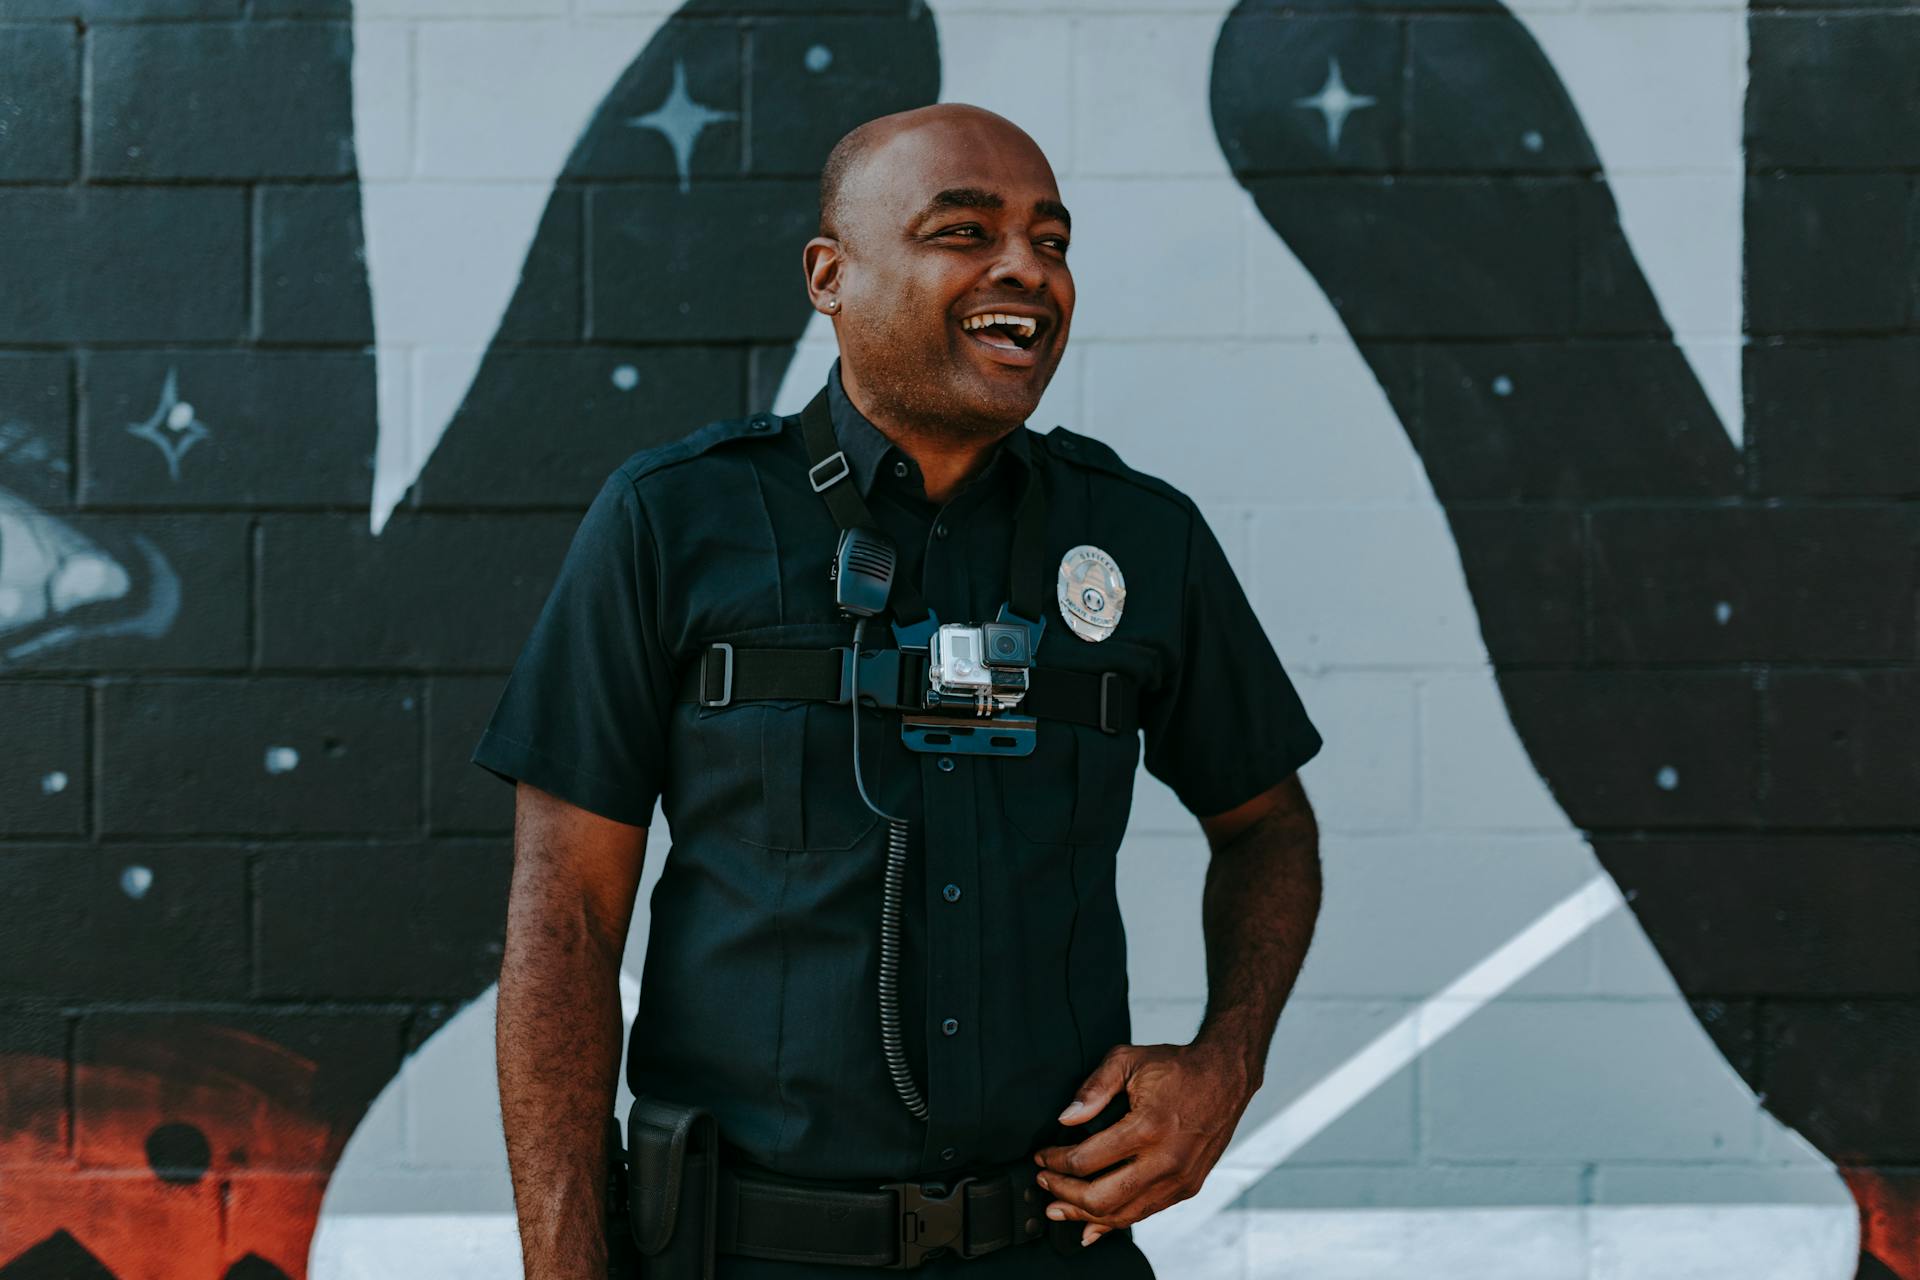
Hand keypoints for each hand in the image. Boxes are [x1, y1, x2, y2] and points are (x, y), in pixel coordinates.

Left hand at [1032, 1040, 1255, 1246]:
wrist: (1226, 1077)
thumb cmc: (1177, 1067)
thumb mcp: (1128, 1060)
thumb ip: (1093, 1088)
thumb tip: (1065, 1119)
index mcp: (1148, 1127)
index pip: (1087, 1159)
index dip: (1055, 1162)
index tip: (1041, 1158)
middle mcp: (1166, 1160)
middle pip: (1101, 1198)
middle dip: (1064, 1194)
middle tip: (1044, 1184)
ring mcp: (1179, 1179)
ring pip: (1123, 1215)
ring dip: (1084, 1215)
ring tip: (1059, 1207)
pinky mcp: (1188, 1187)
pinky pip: (1144, 1213)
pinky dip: (1114, 1221)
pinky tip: (1092, 1223)